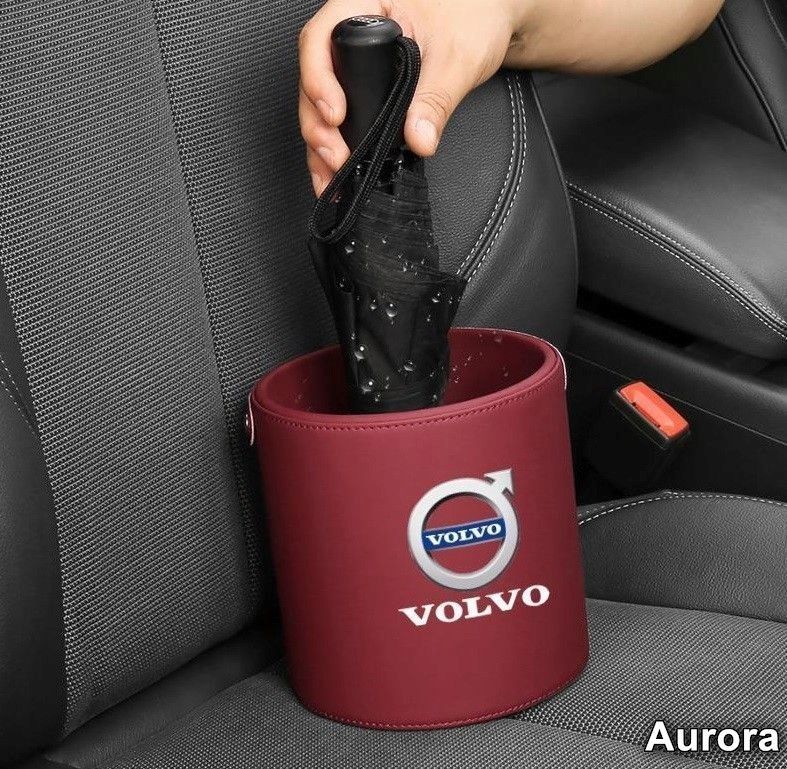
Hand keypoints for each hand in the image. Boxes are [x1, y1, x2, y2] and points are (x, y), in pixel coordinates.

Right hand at [299, 0, 518, 194]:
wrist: (490, 19)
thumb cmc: (474, 14)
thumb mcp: (457, 58)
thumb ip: (436, 99)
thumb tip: (418, 138)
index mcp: (365, 6)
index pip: (321, 38)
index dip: (319, 79)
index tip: (335, 115)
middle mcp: (351, 31)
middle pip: (315, 78)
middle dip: (318, 125)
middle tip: (335, 157)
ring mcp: (353, 62)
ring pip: (321, 103)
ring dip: (322, 144)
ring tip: (330, 178)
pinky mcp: (362, 86)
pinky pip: (342, 116)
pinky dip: (338, 145)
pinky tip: (336, 172)